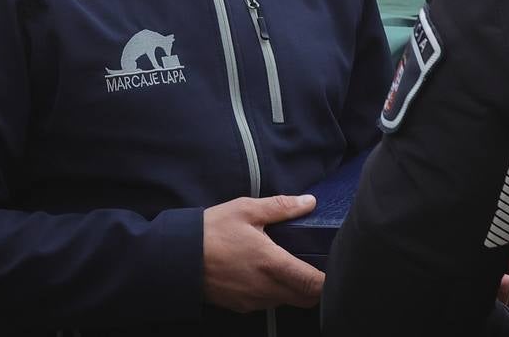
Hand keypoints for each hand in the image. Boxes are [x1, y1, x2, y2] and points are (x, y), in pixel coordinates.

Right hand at [202, 194, 323, 312]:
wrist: (176, 258)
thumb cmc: (211, 231)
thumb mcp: (246, 210)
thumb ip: (281, 207)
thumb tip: (308, 202)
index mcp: (272, 264)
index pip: (314, 284)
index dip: (328, 280)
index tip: (332, 268)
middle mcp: (266, 289)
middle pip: (305, 298)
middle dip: (313, 286)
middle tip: (311, 264)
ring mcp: (253, 301)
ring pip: (286, 301)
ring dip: (291, 288)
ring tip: (283, 265)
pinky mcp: (240, 306)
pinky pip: (266, 303)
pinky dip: (271, 292)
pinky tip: (261, 273)